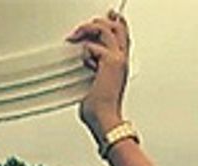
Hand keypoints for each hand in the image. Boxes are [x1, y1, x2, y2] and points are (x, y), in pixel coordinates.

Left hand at [67, 11, 129, 140]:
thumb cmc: (101, 108)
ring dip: (88, 30)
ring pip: (106, 29)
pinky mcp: (110, 62)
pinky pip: (94, 46)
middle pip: (116, 27)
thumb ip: (94, 69)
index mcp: (121, 64)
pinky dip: (85, 52)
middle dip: (99, 22)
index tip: (110, 14)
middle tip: (83, 28)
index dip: (117, 22)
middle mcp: (122, 59)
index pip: (122, 35)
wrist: (105, 119)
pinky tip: (84, 63)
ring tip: (75, 37)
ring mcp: (118, 60)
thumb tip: (84, 64)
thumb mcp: (96, 83)